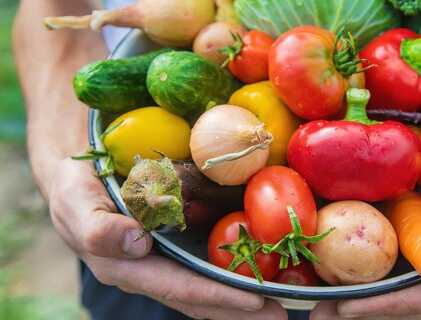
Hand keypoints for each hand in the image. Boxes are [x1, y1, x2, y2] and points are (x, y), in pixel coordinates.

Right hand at [47, 157, 287, 319]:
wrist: (78, 178)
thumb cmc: (75, 190)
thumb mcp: (75, 202)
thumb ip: (97, 228)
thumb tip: (135, 242)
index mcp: (128, 268)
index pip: (179, 287)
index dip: (216, 296)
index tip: (254, 301)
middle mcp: (150, 271)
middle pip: (199, 297)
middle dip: (239, 309)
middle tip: (280, 314)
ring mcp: (163, 260)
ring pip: (205, 285)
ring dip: (241, 296)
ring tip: (279, 302)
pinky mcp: (173, 245)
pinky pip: (204, 264)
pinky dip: (231, 270)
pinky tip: (257, 269)